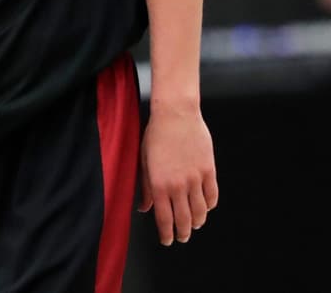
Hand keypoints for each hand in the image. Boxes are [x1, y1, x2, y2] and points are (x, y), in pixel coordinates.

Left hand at [138, 102, 218, 244]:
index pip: (164, 218)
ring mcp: (196, 179)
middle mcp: (178, 185)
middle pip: (184, 219)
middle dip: (182, 232)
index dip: (166, 233)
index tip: (167, 241)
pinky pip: (212, 196)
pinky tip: (205, 208)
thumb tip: (144, 208)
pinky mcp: (209, 171)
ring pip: (200, 211)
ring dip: (197, 222)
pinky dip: (209, 206)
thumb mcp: (144, 161)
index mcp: (159, 184)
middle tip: (181, 238)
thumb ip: (145, 187)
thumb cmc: (155, 136)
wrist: (175, 115)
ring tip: (194, 225)